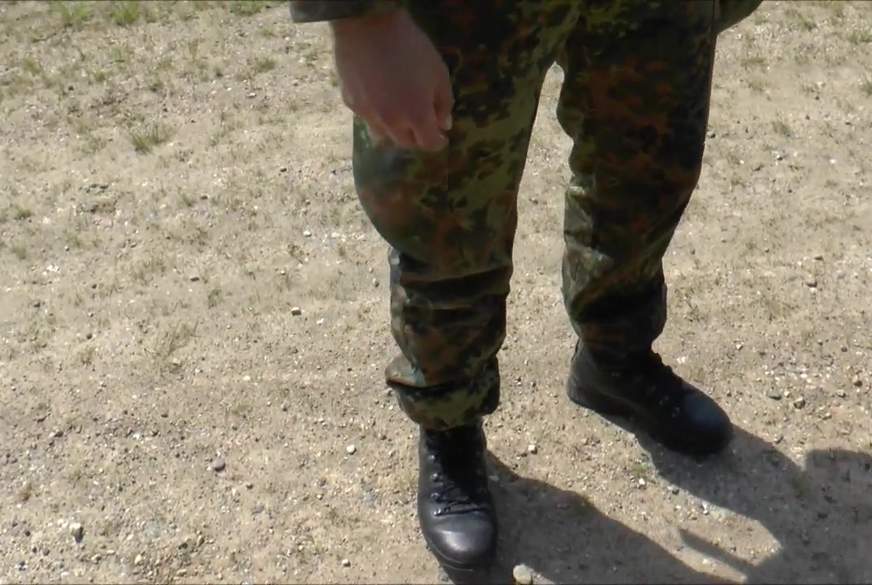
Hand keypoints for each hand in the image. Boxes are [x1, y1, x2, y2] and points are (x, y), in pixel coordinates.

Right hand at [332, 9, 452, 151]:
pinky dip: (377, 116)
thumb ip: (444, 103)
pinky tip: (380, 99)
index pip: (428, 143)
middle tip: (423, 125)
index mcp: (416, 116)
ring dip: (395, 131)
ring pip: (383, 135)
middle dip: (417, 137)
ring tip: (400, 116)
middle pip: (405, 142)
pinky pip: (367, 118)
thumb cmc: (410, 47)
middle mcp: (391, 123)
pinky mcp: (351, 103)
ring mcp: (368, 115)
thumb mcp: (438, 72)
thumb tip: (443, 124)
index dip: (437, 142)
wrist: (368, 26)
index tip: (441, 136)